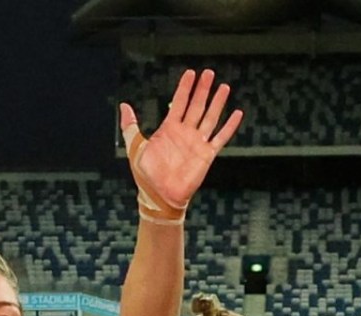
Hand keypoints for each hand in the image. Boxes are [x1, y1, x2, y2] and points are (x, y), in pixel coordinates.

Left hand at [121, 70, 242, 218]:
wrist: (159, 197)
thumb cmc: (146, 175)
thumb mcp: (135, 147)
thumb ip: (131, 127)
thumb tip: (123, 106)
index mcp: (168, 129)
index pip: (179, 103)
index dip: (184, 88)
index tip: (190, 73)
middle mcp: (185, 132)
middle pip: (196, 106)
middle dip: (202, 89)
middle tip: (209, 73)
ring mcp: (197, 142)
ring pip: (210, 117)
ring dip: (217, 102)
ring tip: (224, 87)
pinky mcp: (207, 155)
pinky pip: (221, 138)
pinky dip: (229, 126)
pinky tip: (237, 113)